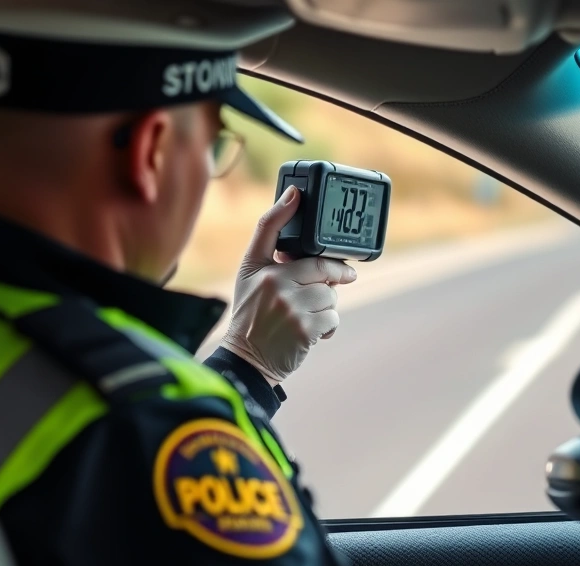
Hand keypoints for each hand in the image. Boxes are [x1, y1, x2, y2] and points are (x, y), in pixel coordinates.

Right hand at [220, 186, 356, 384]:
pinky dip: (327, 326)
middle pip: (322, 270)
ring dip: (326, 306)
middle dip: (329, 279)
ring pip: (330, 295)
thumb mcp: (250, 272)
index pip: (283, 237)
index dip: (289, 213)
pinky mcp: (305, 330)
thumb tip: (292, 199)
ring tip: (306, 315)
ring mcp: (291, 308)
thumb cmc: (251, 312)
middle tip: (328, 285)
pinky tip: (310, 331)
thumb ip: (268, 240)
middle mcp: (275, 285)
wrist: (247, 358)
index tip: (299, 194)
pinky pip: (333, 318)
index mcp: (262, 269)